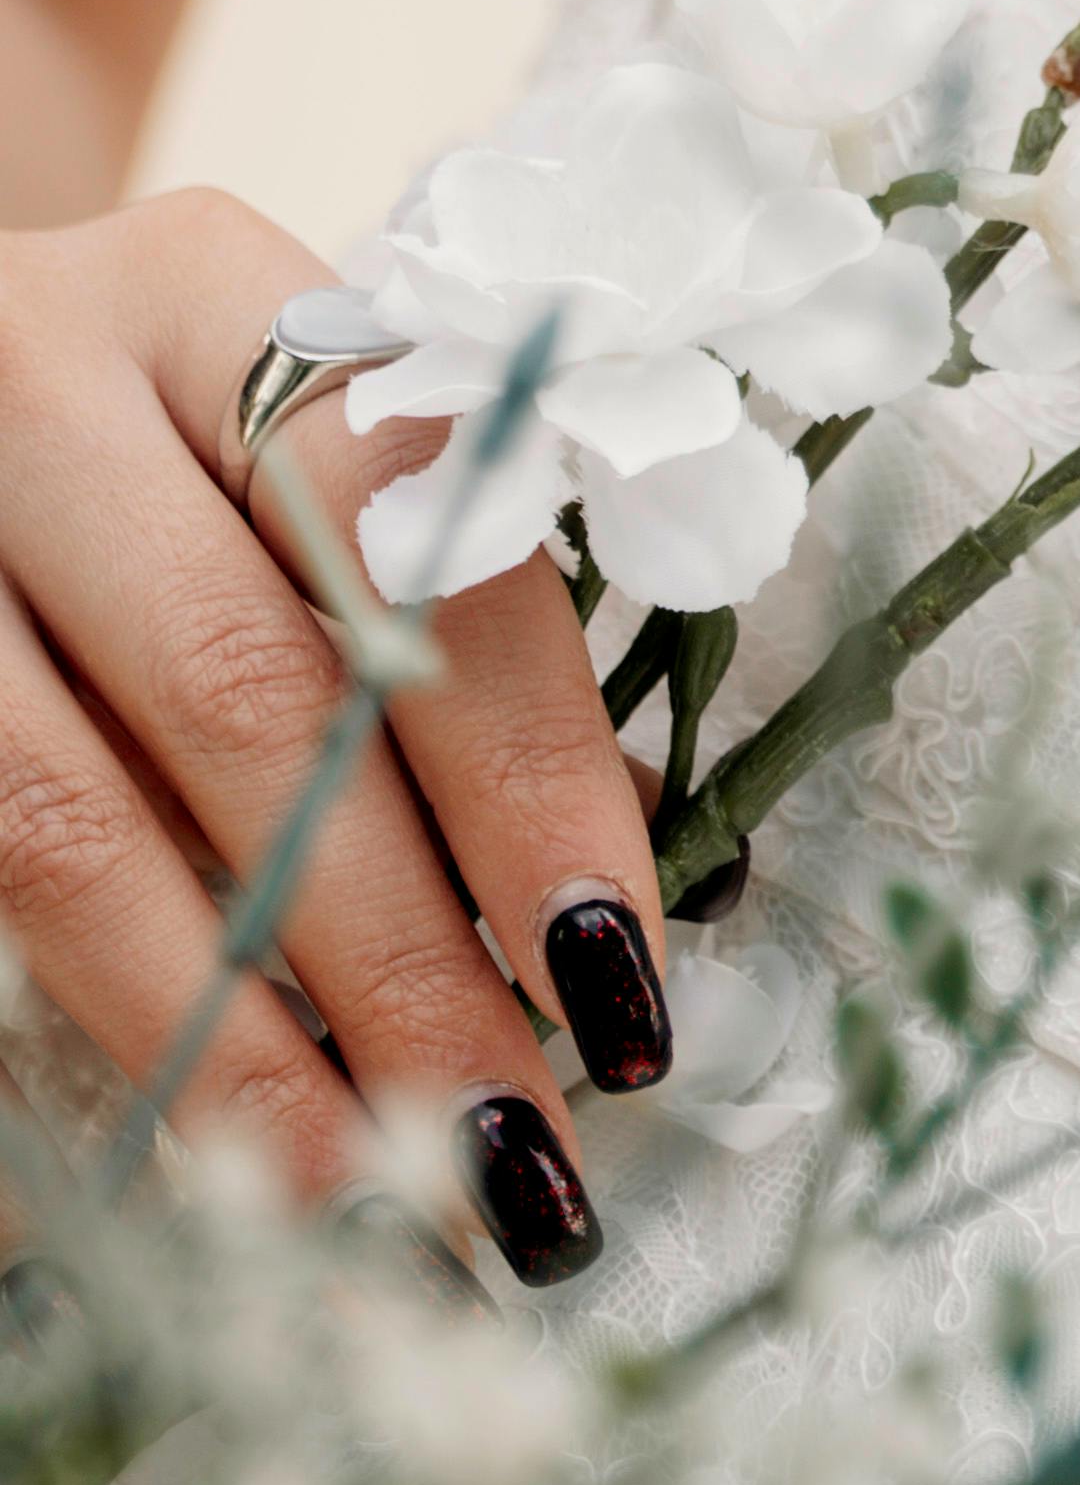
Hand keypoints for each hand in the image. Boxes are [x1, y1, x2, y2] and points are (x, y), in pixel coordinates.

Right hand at [0, 186, 662, 1270]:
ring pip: (62, 823)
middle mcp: (36, 375)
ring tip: (356, 1195)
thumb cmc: (148, 445)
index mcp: (213, 289)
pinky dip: (92, 1019)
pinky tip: (191, 1133)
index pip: (415, 539)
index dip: (523, 770)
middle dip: (393, 947)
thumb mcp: (272, 451)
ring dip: (227, 1038)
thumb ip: (422, 618)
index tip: (616, 964)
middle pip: (243, 691)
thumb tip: (604, 917)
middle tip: (511, 1142)